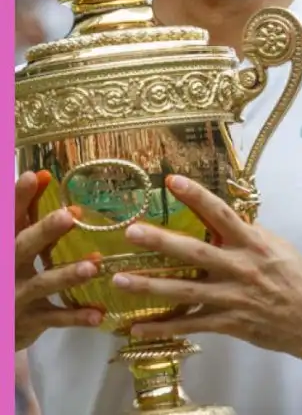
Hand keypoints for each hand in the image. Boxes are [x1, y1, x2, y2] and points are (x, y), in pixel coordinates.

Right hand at [15, 171, 102, 350]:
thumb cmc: (9, 275)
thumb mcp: (13, 244)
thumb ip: (25, 213)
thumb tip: (42, 175)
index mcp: (6, 247)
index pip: (10, 220)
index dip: (19, 199)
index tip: (34, 176)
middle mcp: (8, 268)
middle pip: (22, 247)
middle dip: (44, 231)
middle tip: (68, 215)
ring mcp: (18, 295)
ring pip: (42, 284)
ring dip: (67, 274)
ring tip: (93, 265)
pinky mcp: (31, 320)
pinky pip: (56, 318)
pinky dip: (76, 316)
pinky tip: (99, 314)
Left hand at [112, 176, 301, 377]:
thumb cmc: (301, 280)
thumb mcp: (279, 249)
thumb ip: (249, 237)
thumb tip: (222, 223)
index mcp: (254, 244)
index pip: (221, 214)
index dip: (196, 196)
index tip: (170, 181)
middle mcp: (242, 267)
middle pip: (196, 252)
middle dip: (162, 242)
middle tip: (131, 232)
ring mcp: (234, 297)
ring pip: (186, 291)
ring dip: (150, 286)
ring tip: (120, 280)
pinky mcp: (230, 324)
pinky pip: (190, 325)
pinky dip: (163, 328)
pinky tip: (136, 327)